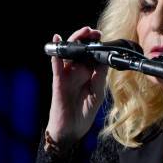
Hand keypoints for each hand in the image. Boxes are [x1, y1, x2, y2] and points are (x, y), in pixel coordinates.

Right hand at [45, 26, 107, 150]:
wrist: (71, 129)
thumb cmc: (84, 112)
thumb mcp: (98, 93)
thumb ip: (100, 77)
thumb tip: (105, 59)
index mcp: (89, 74)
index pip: (92, 55)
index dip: (97, 45)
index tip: (103, 38)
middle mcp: (77, 72)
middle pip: (80, 50)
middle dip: (87, 39)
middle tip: (94, 32)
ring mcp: (67, 75)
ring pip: (69, 53)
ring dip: (74, 40)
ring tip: (83, 32)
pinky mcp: (58, 81)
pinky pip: (57, 65)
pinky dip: (57, 53)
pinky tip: (58, 41)